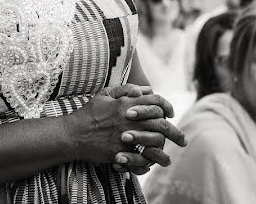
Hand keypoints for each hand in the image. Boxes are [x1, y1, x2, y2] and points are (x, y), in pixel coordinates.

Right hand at [67, 85, 185, 168]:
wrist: (72, 134)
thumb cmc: (88, 113)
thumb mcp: (105, 94)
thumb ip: (125, 90)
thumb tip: (144, 90)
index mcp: (127, 103)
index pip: (156, 102)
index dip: (167, 106)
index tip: (171, 114)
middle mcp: (129, 119)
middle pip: (161, 124)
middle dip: (175, 133)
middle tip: (182, 140)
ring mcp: (126, 136)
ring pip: (155, 144)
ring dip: (164, 152)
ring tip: (168, 159)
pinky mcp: (119, 152)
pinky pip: (140, 159)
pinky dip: (147, 163)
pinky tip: (150, 165)